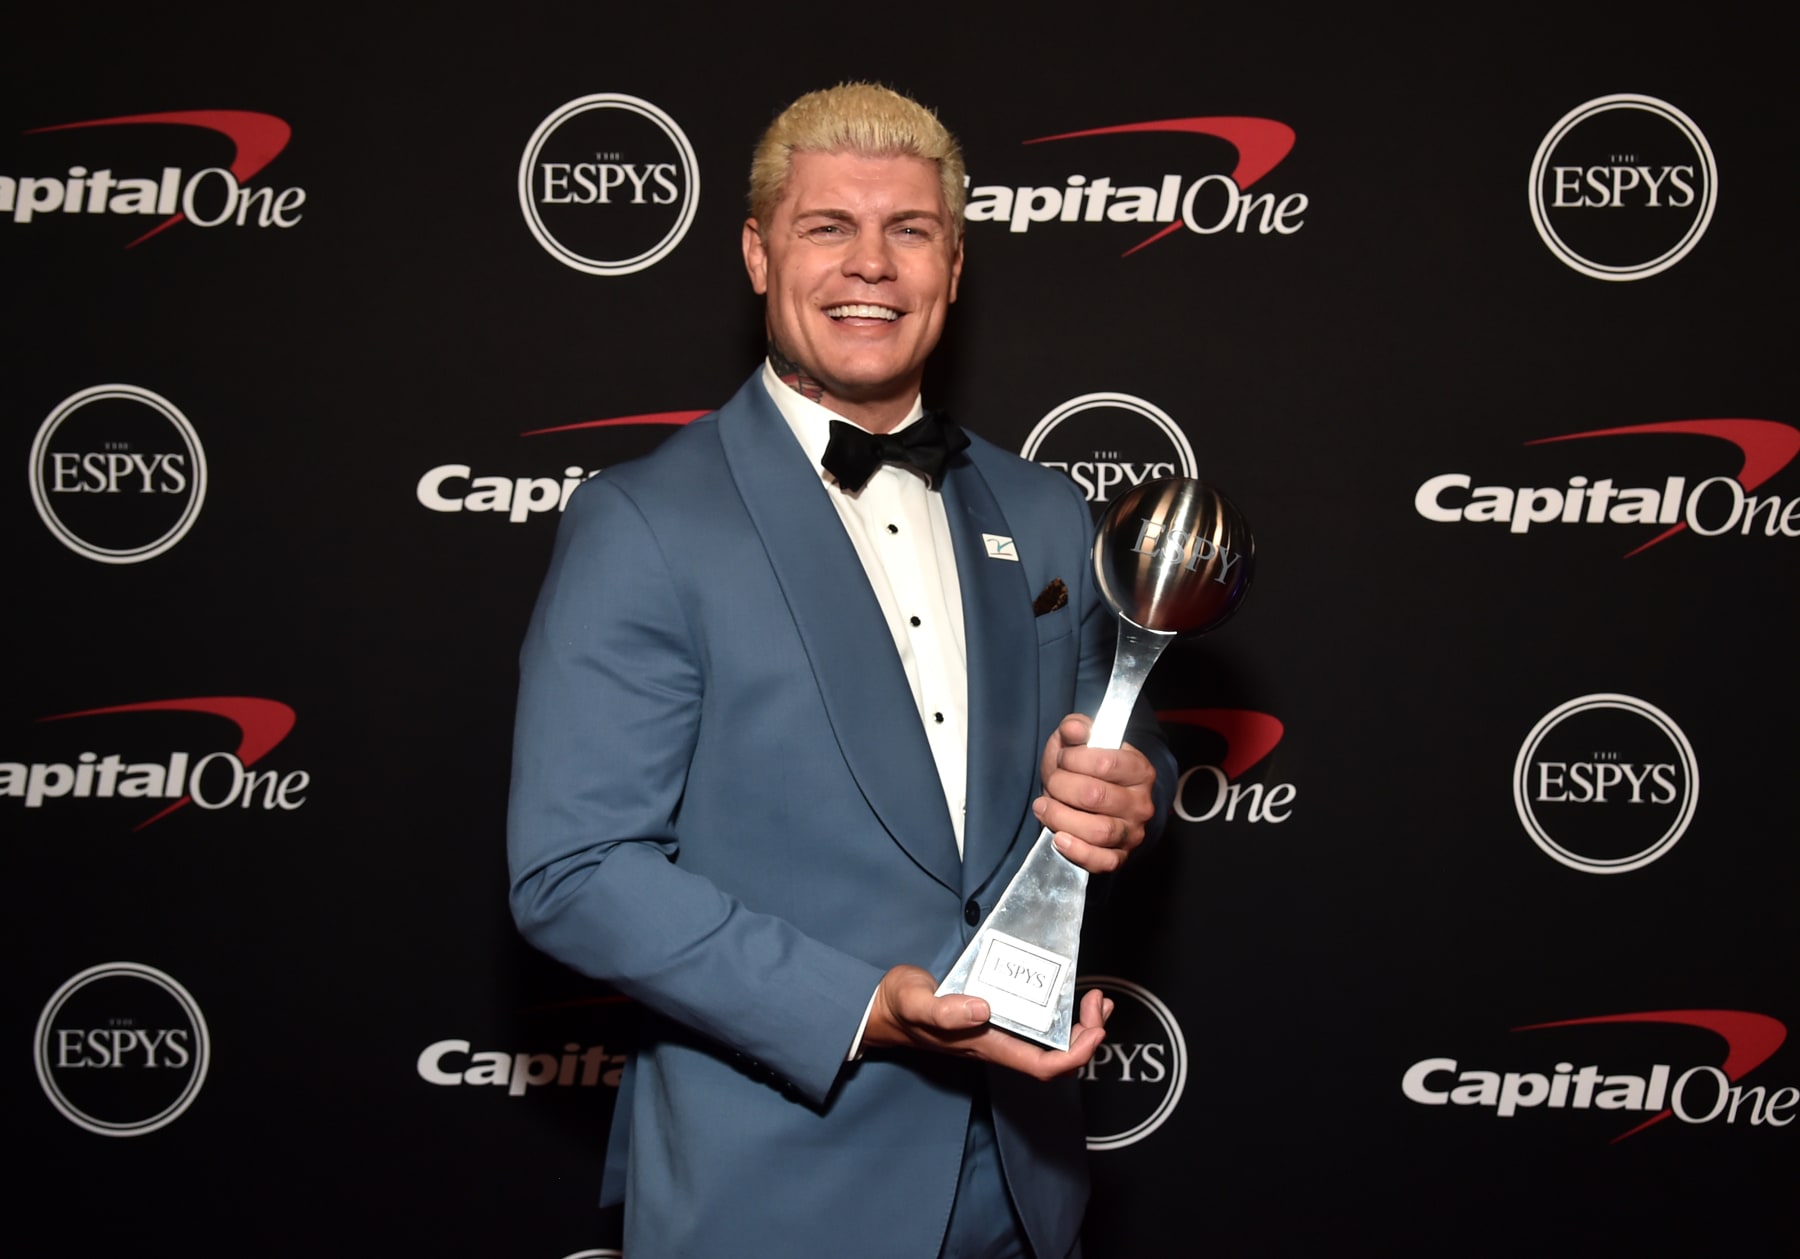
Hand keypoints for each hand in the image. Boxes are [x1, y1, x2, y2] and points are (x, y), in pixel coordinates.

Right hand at [861, 965, 1114, 1078]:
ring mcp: (997, 1032)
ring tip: (1096, 998)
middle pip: (1056, 1057)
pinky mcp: (994, 1016)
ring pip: (1050, 1042)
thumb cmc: (897, 1006)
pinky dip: (1060, 1010)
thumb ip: (941, 1010)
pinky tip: (1067, 990)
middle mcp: (997, 1043)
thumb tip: (982, 1009)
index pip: (1041, 1066)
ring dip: (1080, 1024)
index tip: (1095, 1030)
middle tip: (1098, 1000)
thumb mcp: (914, 1001)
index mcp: (984, 1045)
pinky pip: (1037, 1022)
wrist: (881, 1009)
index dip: (1075, 1055)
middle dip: (1087, 1034)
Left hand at [1033, 713, 1157, 873]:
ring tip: (1044, 807)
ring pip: (1097, 831)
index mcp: (1139, 770)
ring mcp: (1133, 833)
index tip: (1062, 759)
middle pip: (1096, 796)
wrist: (1094, 802)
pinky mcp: (1120, 857)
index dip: (1074, 759)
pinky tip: (1059, 838)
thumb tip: (1074, 729)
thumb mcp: (1079, 743)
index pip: (1105, 763)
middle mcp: (1141, 803)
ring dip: (1060, 817)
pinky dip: (1077, 851)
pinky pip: (1103, 861)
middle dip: (1061, 787)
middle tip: (1050, 783)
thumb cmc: (1086, 770)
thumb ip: (1076, 728)